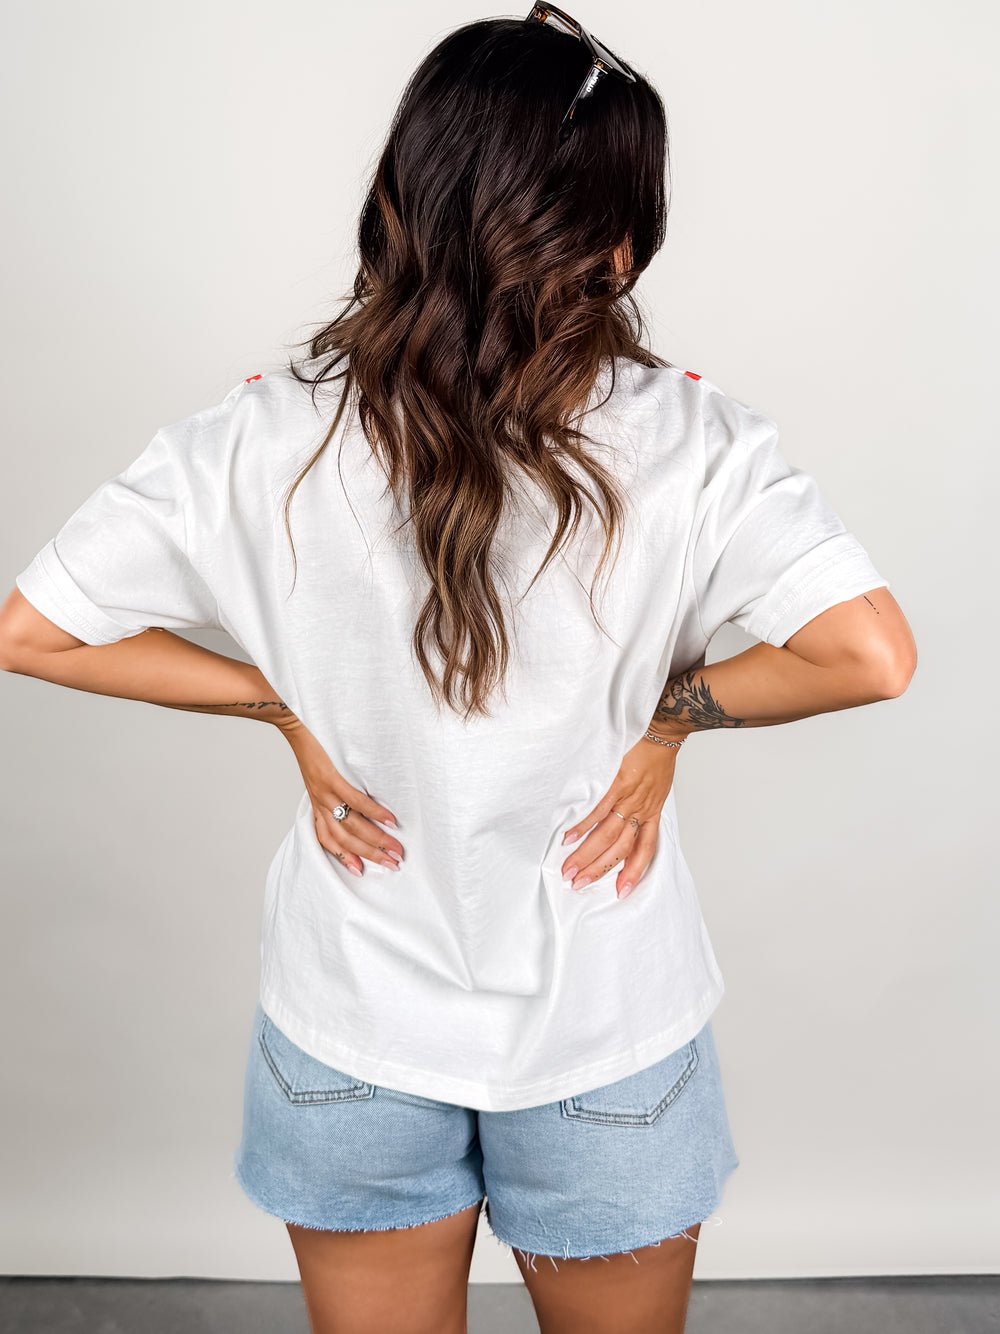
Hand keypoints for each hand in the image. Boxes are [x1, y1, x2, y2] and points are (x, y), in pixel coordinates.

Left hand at [275, 717, 403, 877]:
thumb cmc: (311, 743)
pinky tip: (390, 821)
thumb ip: (334, 787)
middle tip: (392, 865)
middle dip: (369, 855)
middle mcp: (320, 801)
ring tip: (395, 850)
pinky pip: (355, 801)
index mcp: (317, 802)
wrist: (292, 718)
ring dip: (375, 841)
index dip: (344, 857)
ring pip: (351, 826)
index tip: (361, 871)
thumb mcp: (318, 772)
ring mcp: (325, 791)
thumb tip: (357, 798)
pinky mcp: (331, 777)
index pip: (327, 839)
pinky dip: (374, 813)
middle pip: (344, 839)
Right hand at [560, 732, 683, 899]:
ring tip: (569, 869)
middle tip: (578, 883)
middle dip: (598, 869)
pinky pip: (598, 810)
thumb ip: (641, 803)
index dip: (634, 873)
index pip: (645, 850)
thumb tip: (625, 816)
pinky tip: (569, 837)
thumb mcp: (657, 786)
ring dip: (586, 855)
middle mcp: (641, 809)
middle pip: (620, 848)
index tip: (621, 892)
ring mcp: (628, 797)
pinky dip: (583, 825)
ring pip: (607, 835)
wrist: (662, 728)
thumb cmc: (657, 755)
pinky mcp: (616, 783)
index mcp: (652, 811)